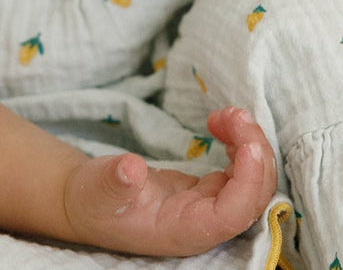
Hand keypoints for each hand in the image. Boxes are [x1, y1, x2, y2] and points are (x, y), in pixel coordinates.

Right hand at [62, 107, 276, 256]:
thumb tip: (130, 168)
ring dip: (250, 145)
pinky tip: (222, 126)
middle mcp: (202, 224)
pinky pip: (240, 173)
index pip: (231, 216)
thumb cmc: (92, 200)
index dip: (248, 182)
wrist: (88, 203)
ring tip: (227, 114)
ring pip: (252, 183)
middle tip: (232, 113)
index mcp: (182, 230)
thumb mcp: (97, 188)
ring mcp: (207, 208)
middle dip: (254, 152)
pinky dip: (241, 145)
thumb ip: (115, 181)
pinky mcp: (206, 192)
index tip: (247, 144)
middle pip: (252, 197)